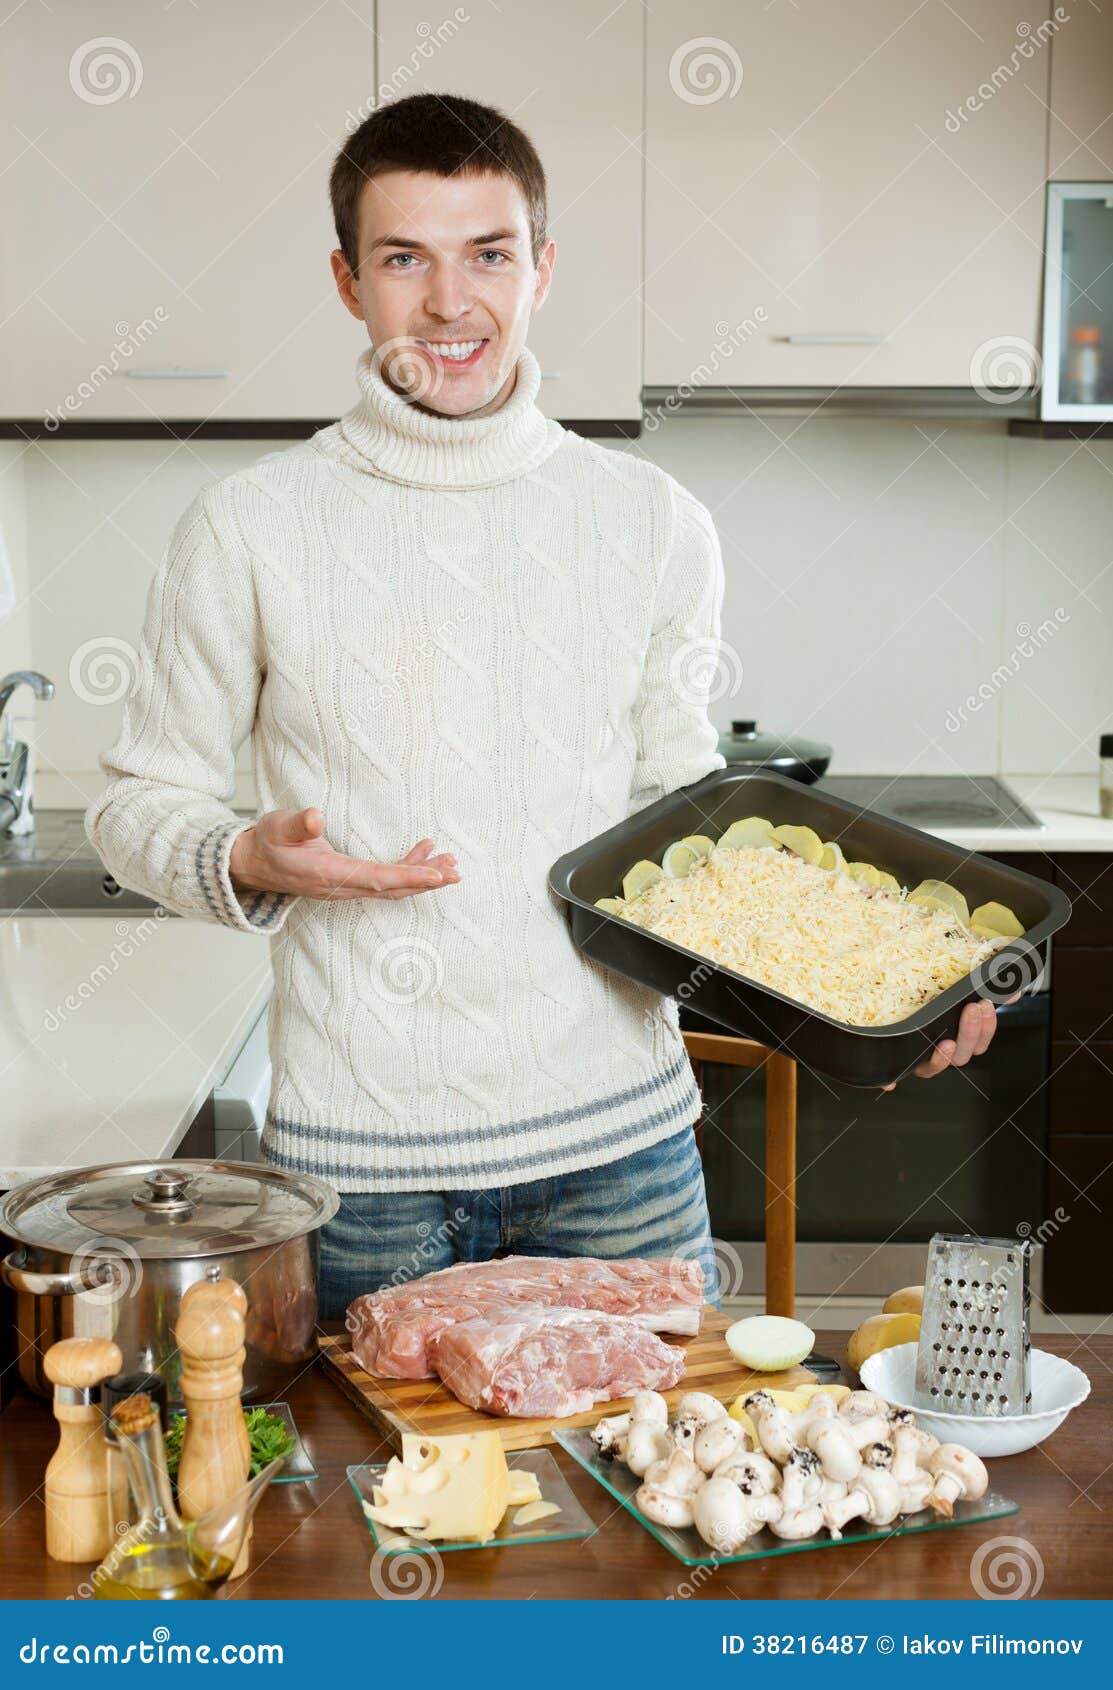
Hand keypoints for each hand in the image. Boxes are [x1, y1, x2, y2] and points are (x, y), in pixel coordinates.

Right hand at [229, 807, 459, 901]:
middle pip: (392, 888)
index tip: (437, 876)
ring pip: (391, 886)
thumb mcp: (277, 826)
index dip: (409, 877)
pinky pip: (383, 880)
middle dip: (426, 880)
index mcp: (328, 873)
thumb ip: (297, 824)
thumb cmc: (267, 842)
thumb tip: (316, 817)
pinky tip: (423, 852)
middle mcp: (341, 886)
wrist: (252, 864)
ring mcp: (346, 886)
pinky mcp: (348, 881)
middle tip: (456, 871)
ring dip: (421, 875)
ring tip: (450, 863)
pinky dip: (406, 868)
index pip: (377, 879)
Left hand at [881, 999, 1000, 1091]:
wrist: (870, 999)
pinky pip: (891, 1077)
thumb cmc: (915, 993)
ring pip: (933, 1069)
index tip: (986, 1005)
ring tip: (946, 1042)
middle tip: (972, 1009)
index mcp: (954, 1038)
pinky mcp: (892, 1064)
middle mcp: (937, 1053)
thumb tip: (1012, 990)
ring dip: (942, 1058)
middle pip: (962, 1056)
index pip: (979, 1043)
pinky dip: (890, 1081)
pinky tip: (890, 1083)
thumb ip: (978, 989)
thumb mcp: (948, 986)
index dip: (987, 1027)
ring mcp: (916, 1061)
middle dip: (970, 1032)